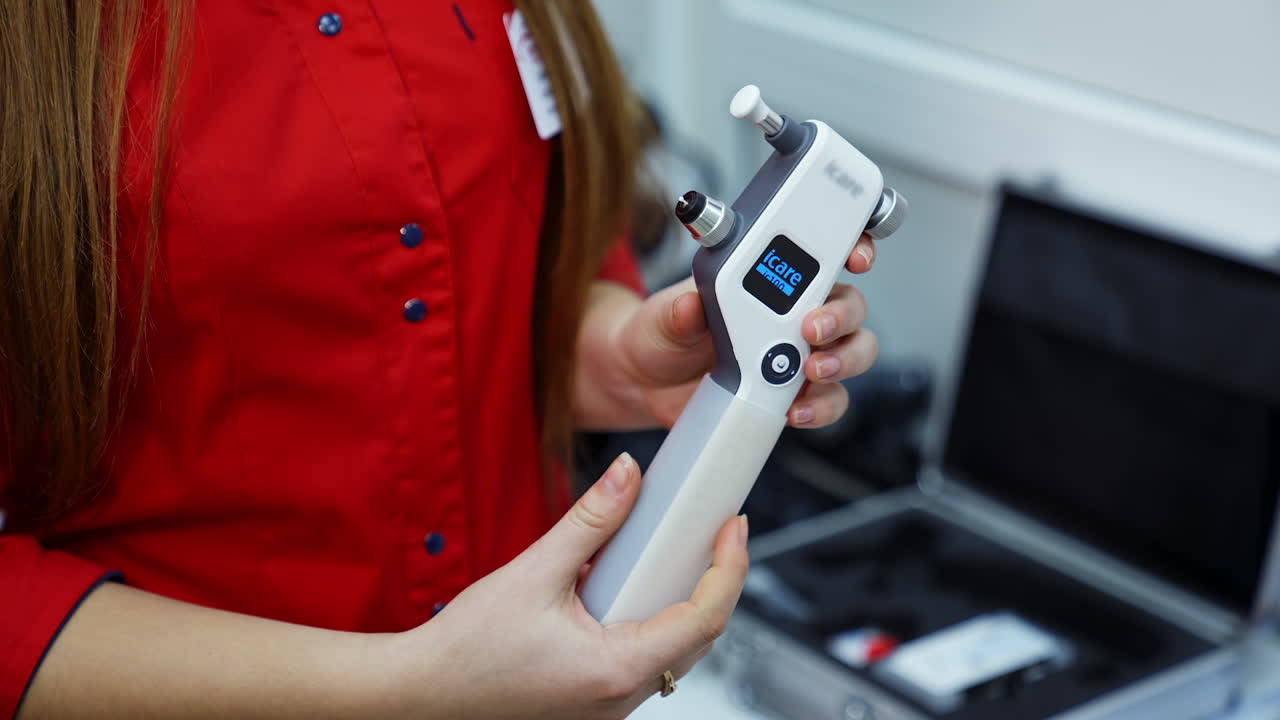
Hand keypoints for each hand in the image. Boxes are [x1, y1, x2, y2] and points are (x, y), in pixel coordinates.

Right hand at [379, 453, 748, 719]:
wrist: (419, 694)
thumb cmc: (465, 651)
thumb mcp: (533, 573)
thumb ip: (589, 521)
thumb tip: (629, 475)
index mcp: (616, 670)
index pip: (704, 618)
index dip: (730, 568)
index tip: (735, 527)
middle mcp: (620, 697)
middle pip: (698, 637)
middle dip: (713, 581)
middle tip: (715, 532)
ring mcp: (607, 704)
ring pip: (672, 652)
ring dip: (681, 602)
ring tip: (676, 551)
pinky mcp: (591, 700)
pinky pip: (640, 659)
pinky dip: (647, 620)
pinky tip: (627, 585)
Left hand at [618, 233, 878, 427]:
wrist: (647, 383)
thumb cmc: (663, 333)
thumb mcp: (663, 316)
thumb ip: (680, 311)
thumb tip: (691, 305)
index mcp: (771, 278)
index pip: (825, 254)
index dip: (853, 249)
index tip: (857, 258)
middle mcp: (794, 312)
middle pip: (850, 307)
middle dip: (842, 316)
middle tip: (812, 329)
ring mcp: (798, 354)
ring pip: (853, 352)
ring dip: (844, 360)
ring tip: (812, 371)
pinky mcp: (792, 393)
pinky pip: (829, 400)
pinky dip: (822, 406)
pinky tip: (796, 410)